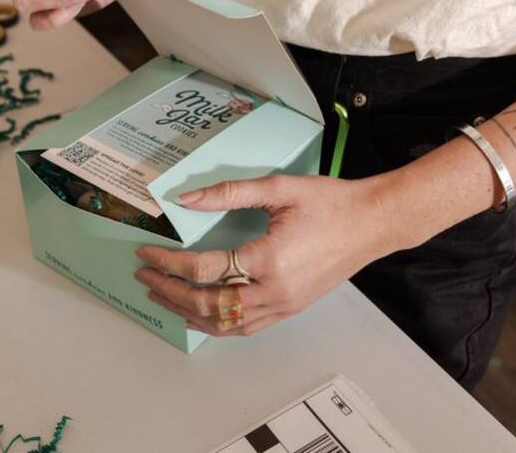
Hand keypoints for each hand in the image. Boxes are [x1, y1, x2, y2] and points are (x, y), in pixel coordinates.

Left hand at [135, 174, 403, 335]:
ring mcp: (284, 306)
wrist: (372, 223)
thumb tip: (185, 199)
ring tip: (161, 297)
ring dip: (187, 312)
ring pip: (225, 323)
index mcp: (269, 260)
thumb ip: (229, 192)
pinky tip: (198, 314)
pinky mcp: (290, 309)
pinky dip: (216, 324)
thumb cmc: (330, 203)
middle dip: (169, 291)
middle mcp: (275, 292)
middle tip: (144, 276)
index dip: (168, 263)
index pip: (205, 269)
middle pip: (208, 302)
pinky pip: (245, 327)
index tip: (145, 253)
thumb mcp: (279, 188)